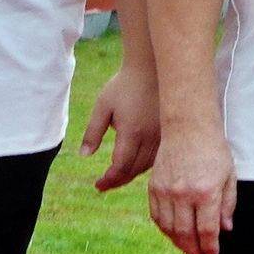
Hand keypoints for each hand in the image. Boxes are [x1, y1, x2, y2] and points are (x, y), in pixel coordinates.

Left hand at [78, 67, 162, 191]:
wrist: (151, 69)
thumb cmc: (124, 86)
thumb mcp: (102, 107)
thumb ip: (93, 132)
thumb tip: (84, 155)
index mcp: (132, 132)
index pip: (121, 166)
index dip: (109, 179)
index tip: (98, 185)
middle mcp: (150, 137)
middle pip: (135, 170)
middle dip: (118, 181)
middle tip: (104, 185)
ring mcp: (162, 135)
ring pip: (148, 166)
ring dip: (132, 174)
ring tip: (118, 178)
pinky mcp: (169, 132)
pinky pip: (158, 157)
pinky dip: (145, 166)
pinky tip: (136, 165)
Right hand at [147, 121, 237, 253]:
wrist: (188, 128)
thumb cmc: (213, 150)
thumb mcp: (229, 176)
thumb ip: (227, 204)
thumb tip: (225, 229)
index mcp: (206, 192)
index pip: (207, 229)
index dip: (209, 246)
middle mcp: (183, 194)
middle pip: (186, 233)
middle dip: (193, 250)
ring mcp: (166, 191)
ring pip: (169, 227)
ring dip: (178, 242)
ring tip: (187, 249)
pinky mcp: (153, 187)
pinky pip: (156, 215)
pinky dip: (164, 228)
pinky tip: (172, 233)